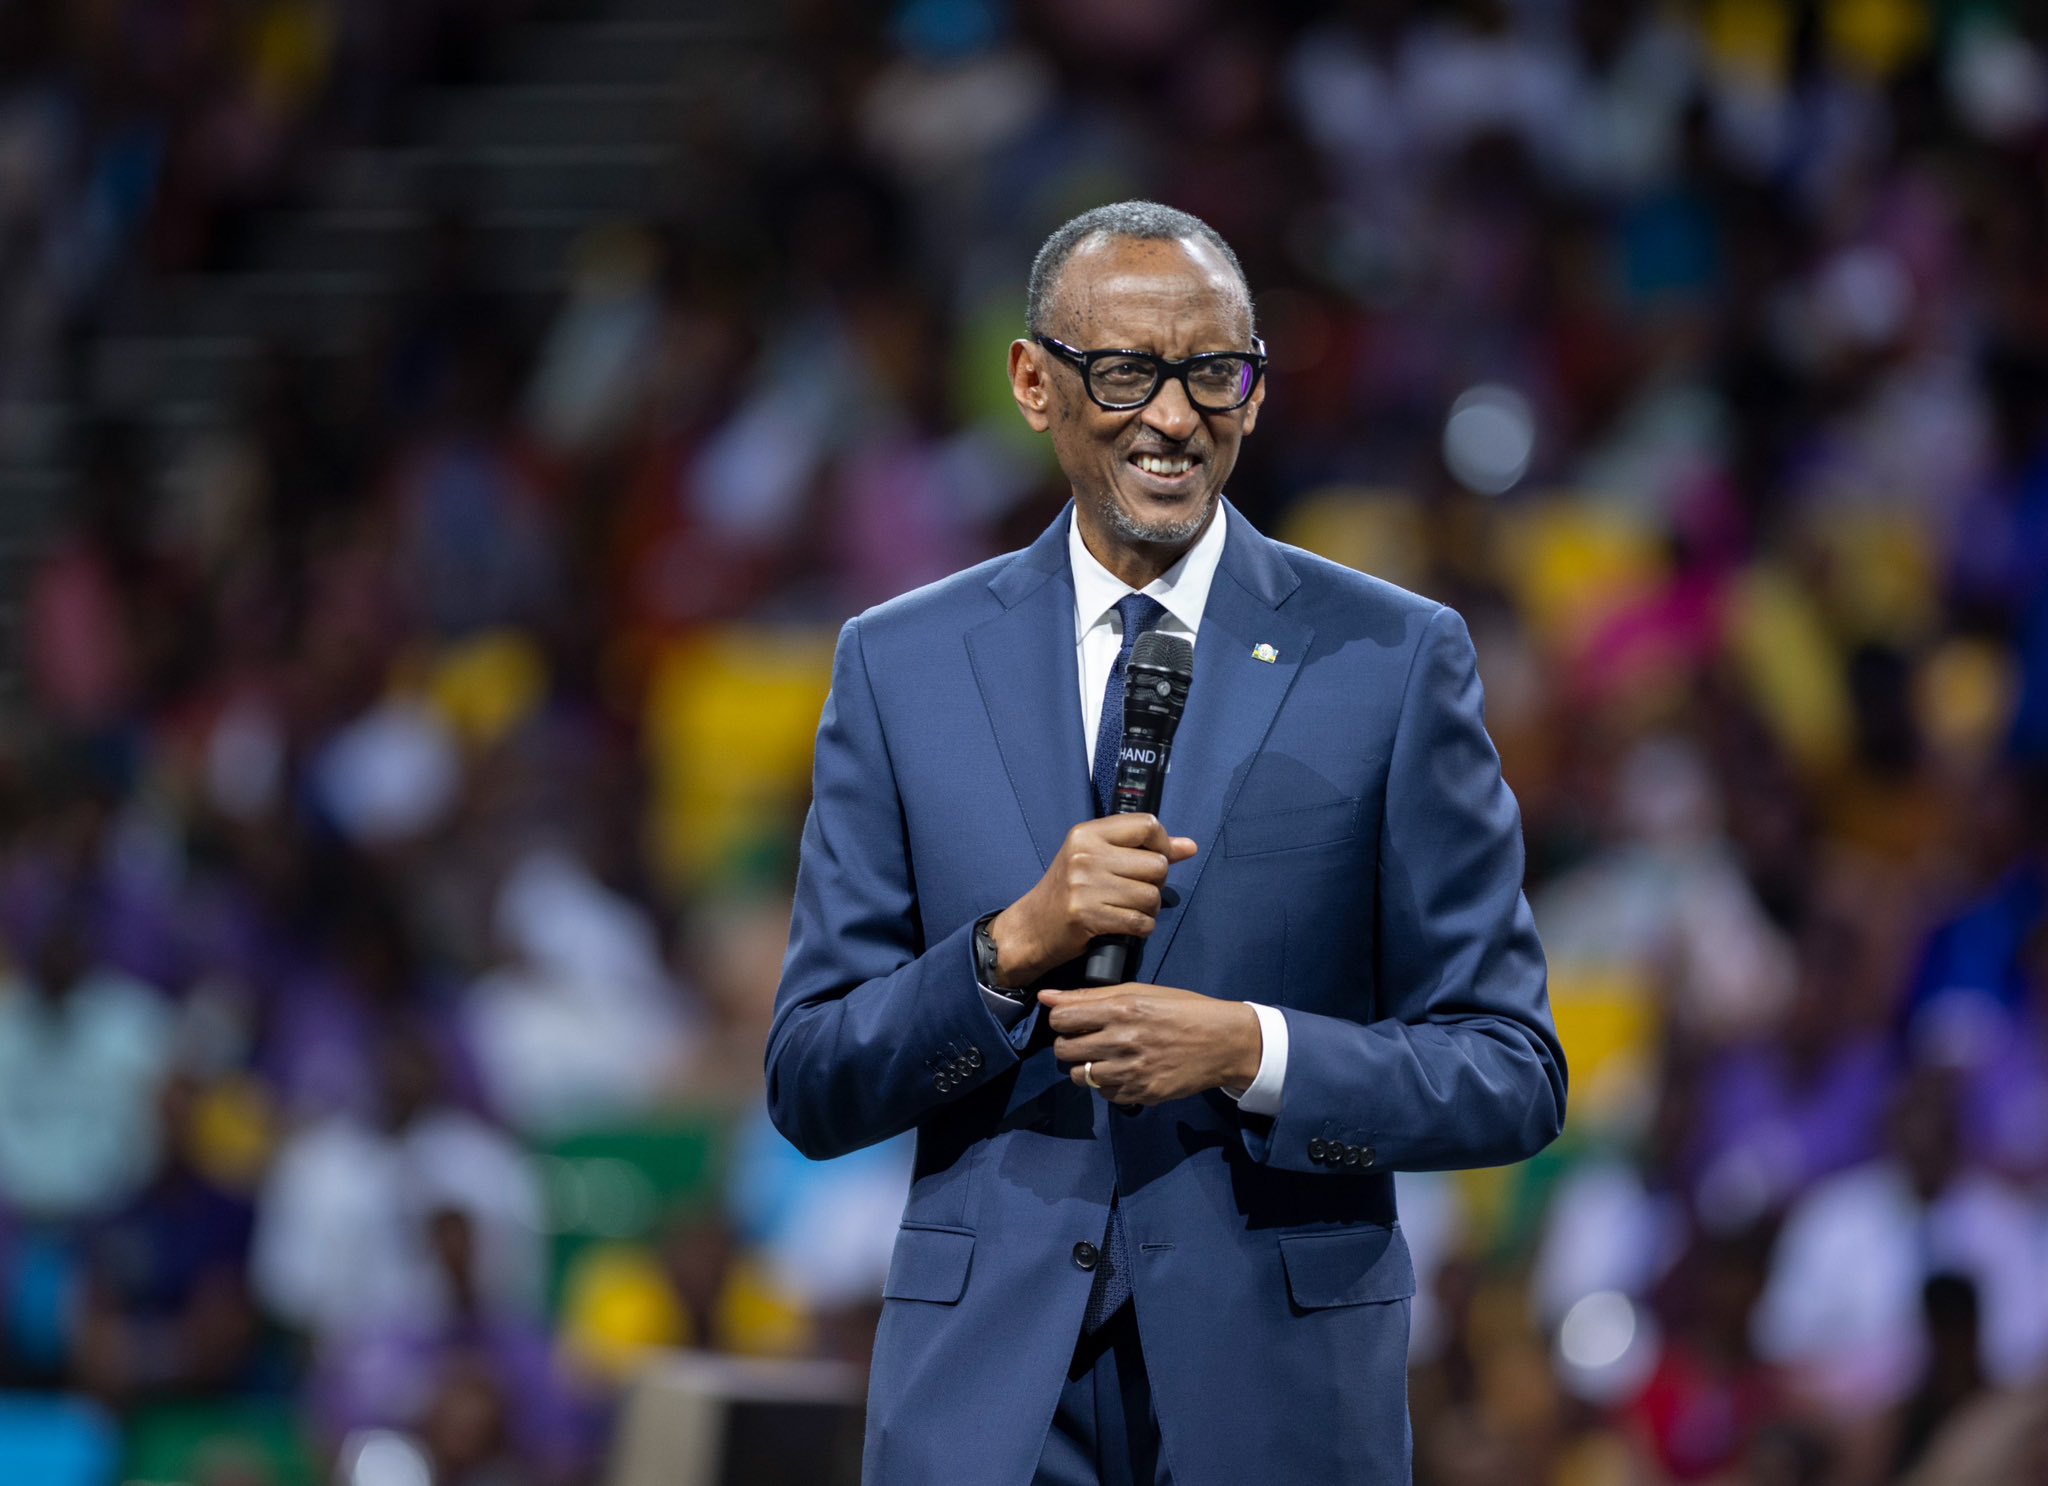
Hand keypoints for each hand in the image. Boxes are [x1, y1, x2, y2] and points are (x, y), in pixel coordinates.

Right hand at [988, 815, 1196, 985]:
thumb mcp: (1097, 859)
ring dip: (1150, 909)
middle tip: (1138, 892)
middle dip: (1156, 884)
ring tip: (1131, 910)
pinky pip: (1140, 921)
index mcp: (1087, 834)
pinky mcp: (1087, 915)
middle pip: (1157, 864)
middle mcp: (1086, 855)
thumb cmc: (1069, 891)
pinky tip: (1128, 926)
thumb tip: (1190, 847)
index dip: (1163, 843)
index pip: (1147, 825)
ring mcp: (1085, 886)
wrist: (1033, 927)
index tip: (1156, 859)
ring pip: (1151, 896)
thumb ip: (1142, 849)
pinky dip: (1142, 928)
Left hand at [1040, 983, 1261, 1105]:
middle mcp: (1122, 1041)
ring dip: (1087, 1067)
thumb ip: (1089, 996)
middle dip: (1070, 1044)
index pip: (1061, 1019)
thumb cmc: (1182, 1010)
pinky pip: (1105, 1095)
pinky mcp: (1141, 1094)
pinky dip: (1109, 1085)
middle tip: (1089, 1040)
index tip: (1075, 1021)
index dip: (1062, 1020)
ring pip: (1080, 1077)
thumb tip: (1046, 997)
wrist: (1223, 1043)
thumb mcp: (1140, 992)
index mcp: (1121, 1009)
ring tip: (1106, 1057)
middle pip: (1064, 1050)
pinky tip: (1125, 1072)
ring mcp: (1131, 1072)